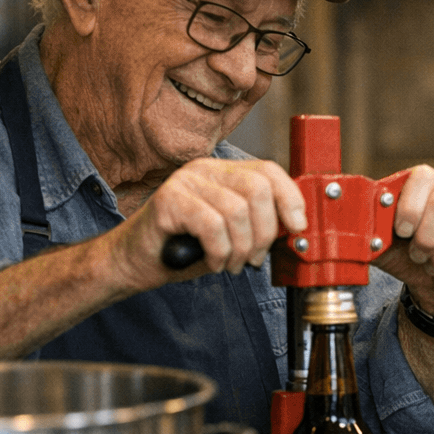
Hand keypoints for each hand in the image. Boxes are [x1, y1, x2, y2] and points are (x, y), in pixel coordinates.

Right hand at [113, 157, 306, 289]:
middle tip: (254, 258)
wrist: (136, 262)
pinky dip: (219, 252)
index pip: (269, 170)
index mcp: (222, 172)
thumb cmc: (187, 249)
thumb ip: (261, 223)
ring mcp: (184, 182)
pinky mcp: (168, 200)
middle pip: (258, 189)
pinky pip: (212, 226)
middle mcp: (204, 169)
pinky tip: (213, 261)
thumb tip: (297, 227)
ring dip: (241, 249)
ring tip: (231, 263)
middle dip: (265, 232)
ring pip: (237, 211)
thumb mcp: (234, 234)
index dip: (290, 198)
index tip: (297, 227)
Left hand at [374, 165, 433, 321]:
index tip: (401, 231)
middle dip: (425, 237)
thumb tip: (348, 228)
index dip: (411, 205)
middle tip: (417, 254)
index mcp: (423, 185)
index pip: (422, 177)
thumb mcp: (382, 248)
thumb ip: (367, 234)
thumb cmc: (408, 260)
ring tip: (433, 263)